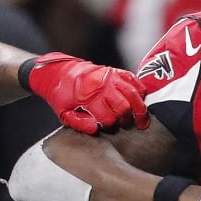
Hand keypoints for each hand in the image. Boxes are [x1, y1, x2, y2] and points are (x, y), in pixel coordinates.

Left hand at [24, 53, 150, 133]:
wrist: (58, 73)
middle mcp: (101, 86)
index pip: (108, 118)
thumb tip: (96, 130)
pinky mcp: (114, 71)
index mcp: (88, 98)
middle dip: (127, 120)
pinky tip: (141, 100)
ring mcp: (110, 76)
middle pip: (124, 107)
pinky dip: (140, 90)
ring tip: (141, 119)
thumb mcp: (64, 114)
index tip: (108, 128)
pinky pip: (133, 79)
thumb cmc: (61, 95)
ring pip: (133, 93)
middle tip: (127, 125)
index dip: (110, 126)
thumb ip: (80, 124)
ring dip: (139, 108)